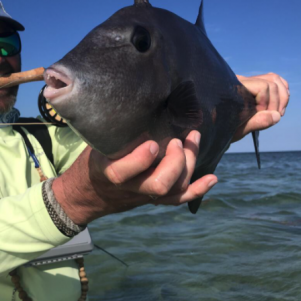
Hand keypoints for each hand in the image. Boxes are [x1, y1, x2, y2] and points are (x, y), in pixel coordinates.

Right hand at [53, 130, 216, 224]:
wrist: (88, 194)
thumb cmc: (93, 160)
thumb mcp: (95, 145)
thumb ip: (111, 133)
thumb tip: (131, 100)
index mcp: (108, 172)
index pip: (123, 173)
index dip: (141, 160)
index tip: (152, 143)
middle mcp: (129, 187)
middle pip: (158, 184)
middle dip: (175, 162)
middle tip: (178, 139)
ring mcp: (144, 195)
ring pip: (173, 189)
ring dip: (189, 165)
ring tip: (193, 139)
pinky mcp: (154, 200)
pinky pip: (178, 200)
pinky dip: (198, 189)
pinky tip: (213, 177)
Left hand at [232, 73, 289, 142]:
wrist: (218, 127)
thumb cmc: (225, 129)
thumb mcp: (239, 129)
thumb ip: (257, 122)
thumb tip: (276, 116)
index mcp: (235, 89)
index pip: (263, 86)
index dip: (266, 103)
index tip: (259, 115)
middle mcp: (241, 81)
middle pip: (271, 82)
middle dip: (276, 101)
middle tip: (274, 116)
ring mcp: (248, 81)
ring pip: (274, 79)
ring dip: (282, 96)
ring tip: (278, 112)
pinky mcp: (254, 84)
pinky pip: (273, 80)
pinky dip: (281, 91)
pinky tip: (279, 106)